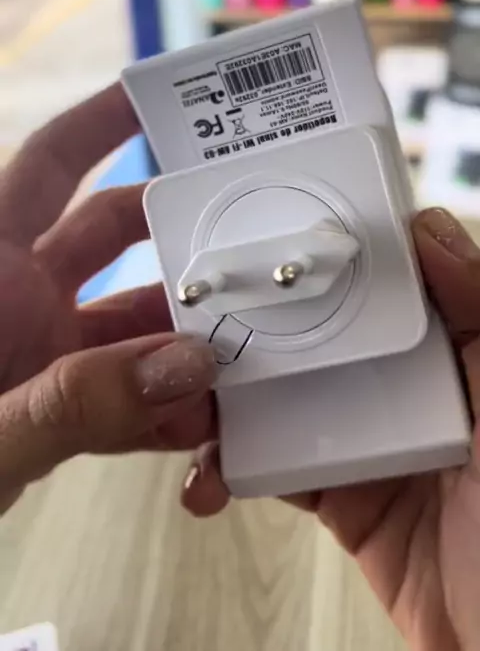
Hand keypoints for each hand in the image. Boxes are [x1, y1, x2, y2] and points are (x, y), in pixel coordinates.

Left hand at [0, 83, 214, 515]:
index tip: (162, 95)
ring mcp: (44, 356)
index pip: (48, 167)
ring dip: (187, 341)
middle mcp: (19, 298)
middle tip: (255, 235)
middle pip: (115, 238)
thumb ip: (72, 402)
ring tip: (247, 355)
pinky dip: (169, 408)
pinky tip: (205, 430)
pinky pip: (131, 394)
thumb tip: (186, 367)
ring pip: (136, 324)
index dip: (101, 122)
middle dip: (182, 233)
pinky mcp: (61, 411)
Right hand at [183, 208, 479, 650]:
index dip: (327, 256)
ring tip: (187, 395)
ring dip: (230, 397)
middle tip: (198, 312)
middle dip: (254, 322)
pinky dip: (236, 468)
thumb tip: (428, 232)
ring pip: (284, 400)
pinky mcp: (340, 496)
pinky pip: (278, 469)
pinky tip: (211, 472)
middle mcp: (402, 387)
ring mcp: (366, 441)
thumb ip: (479, 314)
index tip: (267, 231)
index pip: (379, 286)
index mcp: (446, 350)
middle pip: (316, 337)